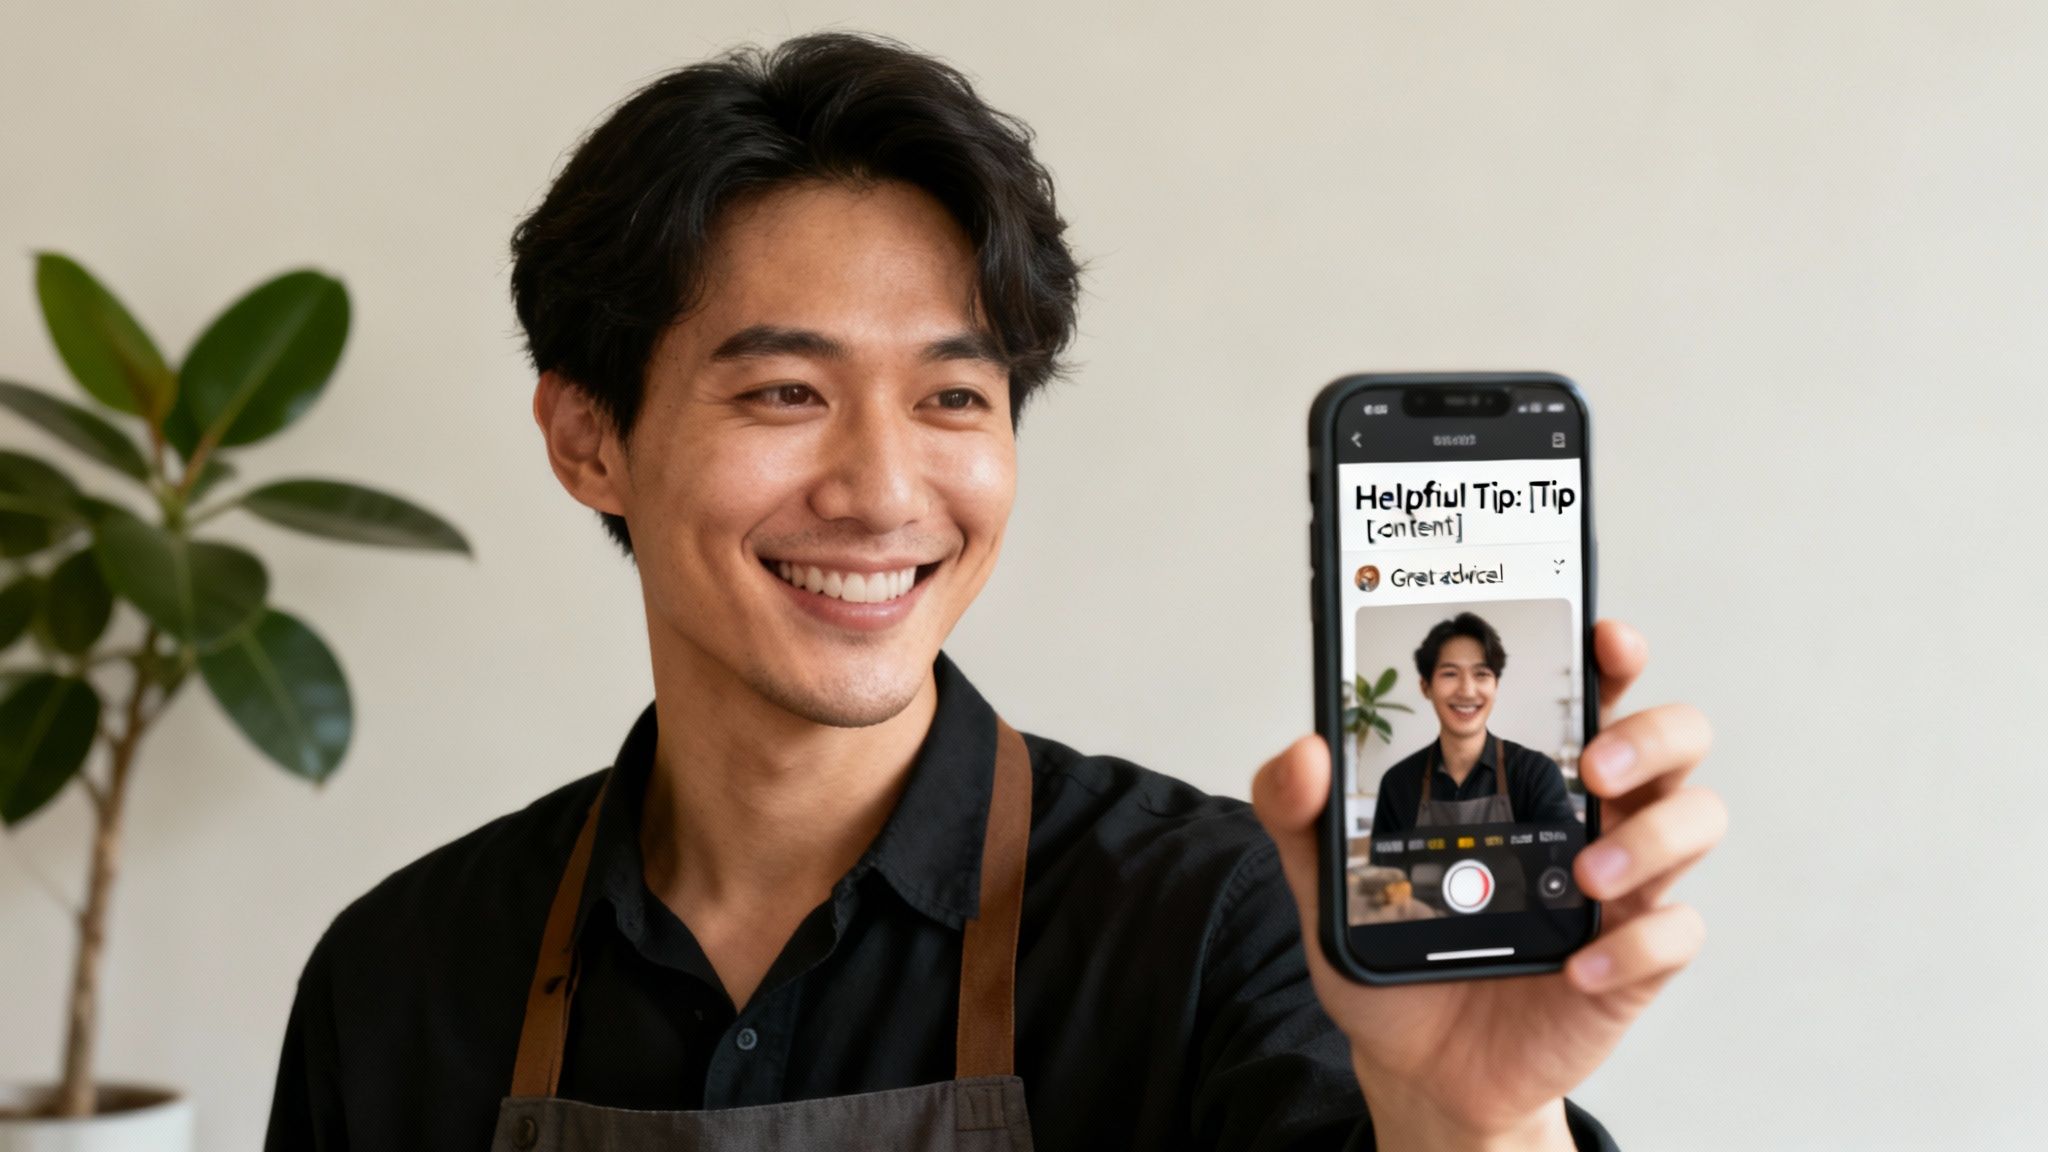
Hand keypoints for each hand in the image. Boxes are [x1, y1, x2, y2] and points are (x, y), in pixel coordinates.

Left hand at [1251, 619, 1724, 1150]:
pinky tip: (1578, 964)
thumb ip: (1300, 812)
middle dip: (1649, 735)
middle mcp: (1592, 820)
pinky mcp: (1631, 964)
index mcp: (1530, 781)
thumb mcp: (1328, 881)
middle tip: (1590, 767)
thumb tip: (1304, 751)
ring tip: (1582, 873)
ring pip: (1695, 821)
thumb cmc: (1397, 954)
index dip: (1613, 656)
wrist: (1417, 1064)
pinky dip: (1634, 945)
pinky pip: (1674, 934)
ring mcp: (1621, 890)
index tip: (1603, 636)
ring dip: (1651, 837)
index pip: (1594, 696)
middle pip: (1675, 741)